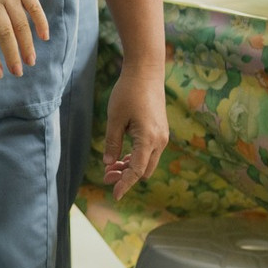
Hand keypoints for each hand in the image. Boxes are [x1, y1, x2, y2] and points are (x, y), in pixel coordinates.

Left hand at [100, 64, 166, 199]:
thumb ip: (112, 142)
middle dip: (126, 177)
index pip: (136, 171)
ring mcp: (162, 136)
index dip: (125, 184)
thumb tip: (108, 163)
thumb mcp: (114, 118)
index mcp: (148, 139)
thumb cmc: (128, 93)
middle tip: (106, 177)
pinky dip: (137, 157)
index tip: (115, 195)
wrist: (146, 72)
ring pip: (148, 162)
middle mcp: (159, 141)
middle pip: (144, 170)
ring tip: (110, 167)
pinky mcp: (160, 130)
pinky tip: (122, 156)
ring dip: (131, 167)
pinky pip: (150, 152)